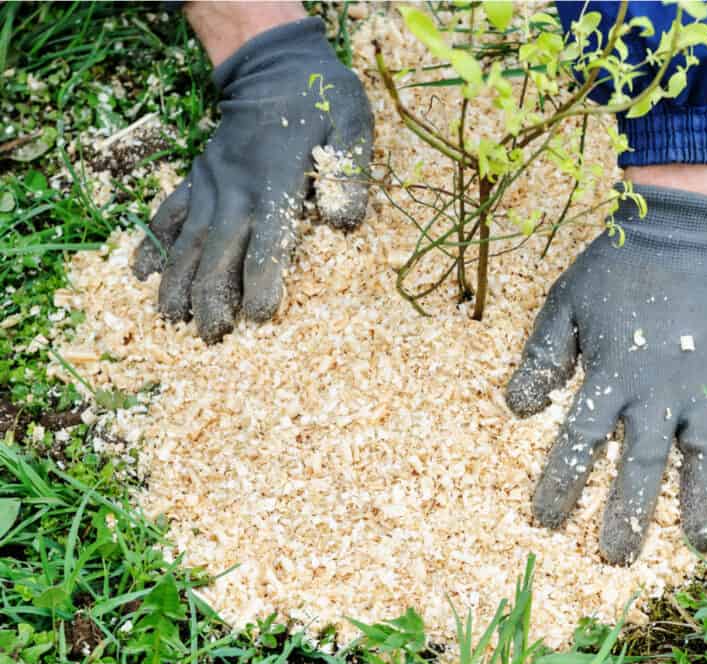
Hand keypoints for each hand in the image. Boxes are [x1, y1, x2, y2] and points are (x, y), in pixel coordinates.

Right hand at [134, 17, 373, 342]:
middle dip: (213, 297)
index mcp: (276, 182)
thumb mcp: (350, 123)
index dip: (262, 280)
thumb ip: (347, 172)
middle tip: (212, 339)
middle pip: (219, 252)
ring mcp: (210, 184)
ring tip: (172, 322)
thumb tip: (342, 225)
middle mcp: (236, 189)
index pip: (268, 240)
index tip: (259, 317)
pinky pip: (167, 214)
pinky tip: (140, 276)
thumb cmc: (319, 99)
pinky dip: (152, 244)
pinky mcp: (197, 178)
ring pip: (188, 240)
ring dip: (178, 282)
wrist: (272, 65)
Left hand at [506, 185, 706, 564]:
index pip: (578, 444)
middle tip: (617, 559)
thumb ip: (542, 357)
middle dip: (627, 514)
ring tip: (700, 547)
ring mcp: (703, 388)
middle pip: (640, 466)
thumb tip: (519, 410)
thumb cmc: (614, 269)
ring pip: (701, 459)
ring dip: (700, 504)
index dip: (561, 485)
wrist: (680, 230)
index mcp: (610, 376)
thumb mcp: (562, 305)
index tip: (548, 521)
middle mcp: (657, 392)